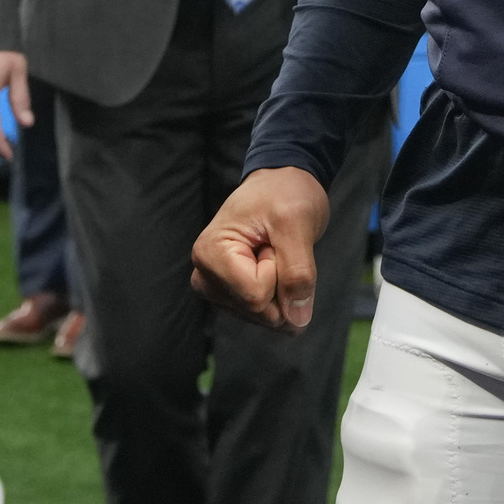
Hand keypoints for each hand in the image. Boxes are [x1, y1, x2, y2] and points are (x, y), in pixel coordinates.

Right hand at [191, 167, 331, 331]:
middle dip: (281, 284)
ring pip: (263, 316)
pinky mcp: (230, 296)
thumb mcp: (298, 222)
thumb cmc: (285, 192)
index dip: (279, 271)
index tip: (273, 239)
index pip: (256, 296)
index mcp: (210, 254)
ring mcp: (216, 289)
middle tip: (275, 246)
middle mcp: (205, 277)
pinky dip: (279, 293)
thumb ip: (298, 273)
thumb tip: (298, 321)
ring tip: (272, 251)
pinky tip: (271, 265)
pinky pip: (265, 314)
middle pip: (257, 311)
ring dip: (281, 288)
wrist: (281, 181)